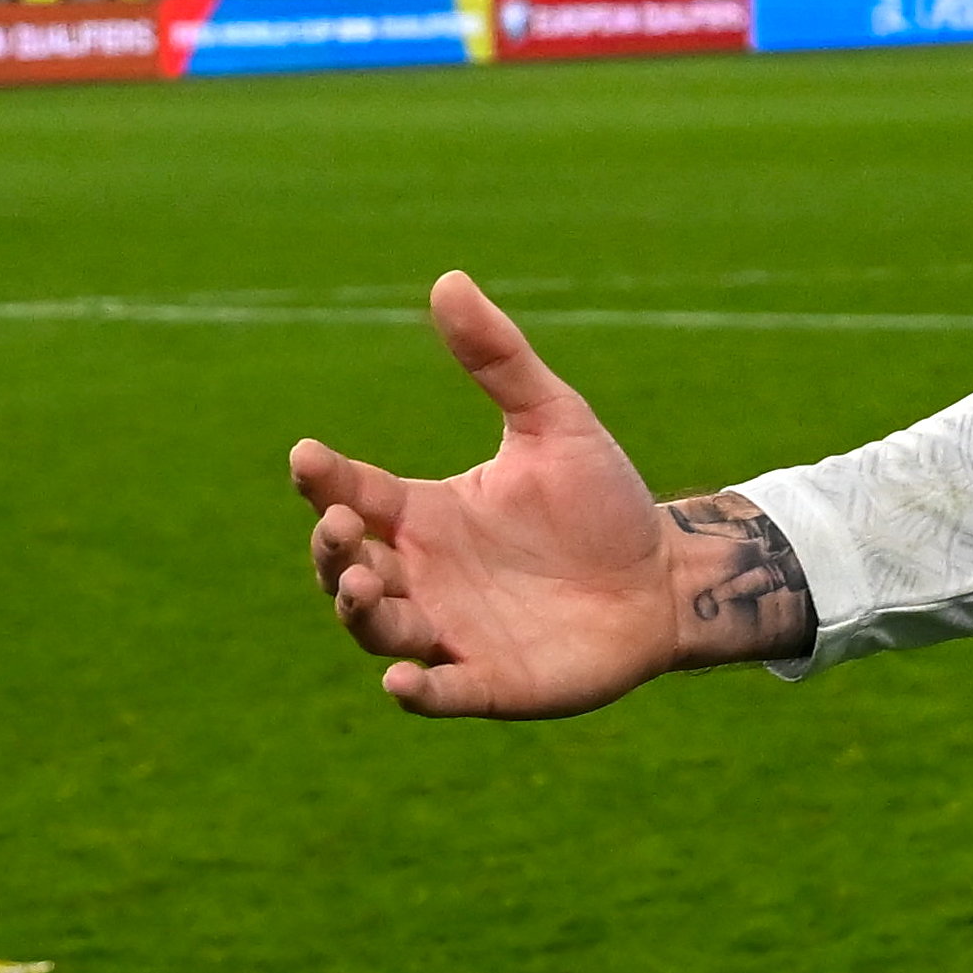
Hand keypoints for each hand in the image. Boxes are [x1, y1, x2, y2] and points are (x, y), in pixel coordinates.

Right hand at [299, 272, 788, 714]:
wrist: (666, 577)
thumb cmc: (602, 500)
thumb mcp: (554, 421)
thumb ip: (500, 360)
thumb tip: (448, 279)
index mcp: (424, 513)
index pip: (353, 493)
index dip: (323, 479)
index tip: (306, 455)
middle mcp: (423, 574)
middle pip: (346, 568)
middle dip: (331, 552)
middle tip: (340, 525)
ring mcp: (450, 631)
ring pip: (378, 630)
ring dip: (361, 613)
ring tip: (364, 584)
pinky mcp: (491, 683)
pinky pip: (440, 693)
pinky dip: (417, 692)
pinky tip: (402, 683)